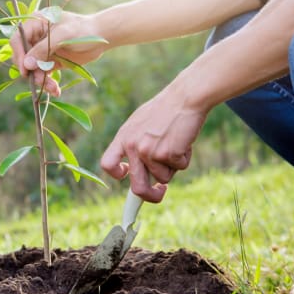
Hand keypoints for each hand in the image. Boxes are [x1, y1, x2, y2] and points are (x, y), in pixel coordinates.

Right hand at [10, 11, 107, 95]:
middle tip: (40, 81)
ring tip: (53, 88)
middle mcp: (36, 38)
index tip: (25, 69)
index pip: (18, 39)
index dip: (19, 54)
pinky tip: (56, 90)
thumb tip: (26, 64)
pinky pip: (43, 74)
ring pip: (33, 69)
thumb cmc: (83, 30)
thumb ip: (43, 49)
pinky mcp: (50, 62)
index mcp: (36, 24)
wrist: (101, 37)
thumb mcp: (63, 36)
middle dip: (32, 71)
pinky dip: (48, 83)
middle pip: (24, 57)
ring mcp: (43, 51)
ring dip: (41, 80)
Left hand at [100, 84, 207, 202]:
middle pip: (137, 187)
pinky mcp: (169, 154)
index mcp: (123, 137)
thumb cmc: (165, 110)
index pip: (107, 164)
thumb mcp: (140, 123)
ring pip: (164, 177)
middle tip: (160, 192)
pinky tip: (185, 140)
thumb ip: (135, 144)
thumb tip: (134, 171)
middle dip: (150, 196)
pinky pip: (180, 168)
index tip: (127, 176)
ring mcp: (150, 151)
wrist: (185, 97)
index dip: (116, 174)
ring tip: (177, 142)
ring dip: (173, 166)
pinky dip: (185, 158)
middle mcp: (133, 147)